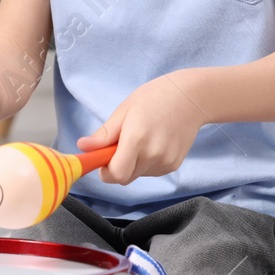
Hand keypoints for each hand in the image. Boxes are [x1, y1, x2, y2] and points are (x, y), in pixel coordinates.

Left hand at [76, 73, 206, 184]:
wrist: (191, 97)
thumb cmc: (155, 97)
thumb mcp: (124, 110)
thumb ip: (104, 134)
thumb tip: (83, 147)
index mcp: (137, 139)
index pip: (116, 175)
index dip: (105, 171)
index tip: (103, 159)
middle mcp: (153, 154)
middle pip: (125, 177)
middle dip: (117, 166)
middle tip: (122, 143)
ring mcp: (166, 162)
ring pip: (138, 175)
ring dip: (133, 164)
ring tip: (142, 138)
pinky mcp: (174, 165)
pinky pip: (151, 171)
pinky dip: (146, 163)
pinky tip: (154, 142)